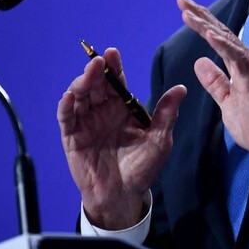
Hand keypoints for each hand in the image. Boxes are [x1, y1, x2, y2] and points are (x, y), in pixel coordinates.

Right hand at [57, 47, 185, 229]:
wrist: (123, 196)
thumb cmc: (142, 168)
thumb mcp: (159, 140)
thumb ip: (166, 115)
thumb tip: (181, 88)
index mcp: (123, 108)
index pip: (117, 82)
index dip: (113, 67)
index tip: (112, 53)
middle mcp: (103, 111)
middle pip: (96, 85)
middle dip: (96, 71)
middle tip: (98, 60)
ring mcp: (86, 123)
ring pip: (80, 97)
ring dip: (82, 83)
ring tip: (88, 74)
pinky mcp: (73, 137)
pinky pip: (67, 119)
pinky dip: (66, 106)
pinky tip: (70, 97)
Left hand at [177, 0, 248, 164]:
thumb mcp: (226, 100)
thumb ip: (215, 81)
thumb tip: (199, 62)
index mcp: (240, 65)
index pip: (218, 38)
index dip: (201, 22)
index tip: (184, 9)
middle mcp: (246, 60)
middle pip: (220, 32)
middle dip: (200, 14)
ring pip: (225, 40)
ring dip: (206, 25)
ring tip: (188, 12)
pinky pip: (235, 57)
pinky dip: (221, 44)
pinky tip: (208, 33)